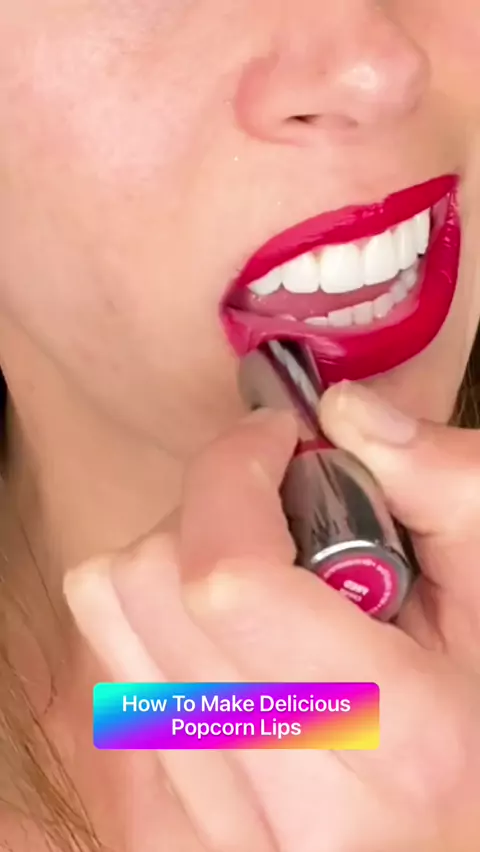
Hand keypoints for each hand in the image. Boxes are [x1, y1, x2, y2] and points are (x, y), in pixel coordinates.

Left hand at [65, 389, 479, 851]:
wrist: (462, 830)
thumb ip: (446, 485)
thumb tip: (346, 412)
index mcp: (394, 734)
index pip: (227, 577)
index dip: (231, 471)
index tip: (274, 440)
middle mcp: (293, 799)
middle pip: (147, 586)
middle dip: (208, 508)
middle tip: (282, 514)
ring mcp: (223, 826)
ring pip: (112, 622)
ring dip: (176, 563)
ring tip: (261, 579)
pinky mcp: (183, 827)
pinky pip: (114, 673)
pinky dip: (161, 624)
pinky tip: (237, 640)